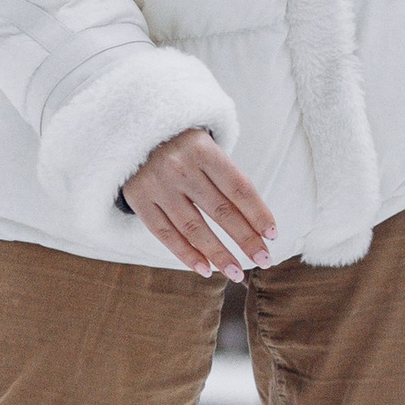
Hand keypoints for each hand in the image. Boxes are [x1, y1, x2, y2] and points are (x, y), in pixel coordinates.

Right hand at [122, 129, 276, 279]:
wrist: (132, 132)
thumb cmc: (180, 146)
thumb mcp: (205, 147)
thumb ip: (224, 177)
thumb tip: (254, 223)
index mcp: (202, 149)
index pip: (238, 188)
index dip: (258, 213)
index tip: (272, 236)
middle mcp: (179, 166)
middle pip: (220, 211)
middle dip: (245, 239)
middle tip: (264, 259)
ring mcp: (157, 185)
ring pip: (194, 228)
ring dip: (219, 254)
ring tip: (237, 272)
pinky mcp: (139, 199)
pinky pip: (165, 234)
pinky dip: (186, 254)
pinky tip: (205, 269)